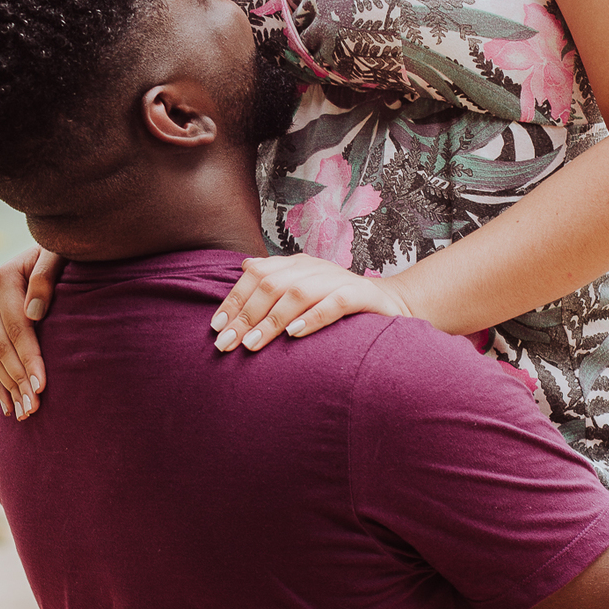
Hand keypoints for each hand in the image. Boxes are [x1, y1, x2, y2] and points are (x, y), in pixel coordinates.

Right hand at [0, 246, 63, 417]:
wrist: (49, 248)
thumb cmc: (62, 251)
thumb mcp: (58, 254)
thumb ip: (46, 275)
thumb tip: (34, 312)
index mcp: (1, 277)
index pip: (17, 327)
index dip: (30, 357)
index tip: (42, 386)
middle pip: (2, 346)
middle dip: (19, 380)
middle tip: (34, 409)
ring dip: (8, 388)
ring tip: (25, 414)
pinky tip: (8, 405)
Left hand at [210, 252, 412, 353]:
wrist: (393, 305)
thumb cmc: (340, 304)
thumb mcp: (305, 289)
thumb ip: (276, 279)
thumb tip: (244, 266)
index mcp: (298, 264)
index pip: (257, 274)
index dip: (234, 300)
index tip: (216, 328)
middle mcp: (315, 267)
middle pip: (272, 284)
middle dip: (246, 314)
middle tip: (227, 343)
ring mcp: (339, 279)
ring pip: (298, 293)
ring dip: (272, 320)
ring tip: (252, 344)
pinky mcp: (361, 296)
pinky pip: (335, 303)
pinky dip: (313, 317)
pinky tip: (294, 335)